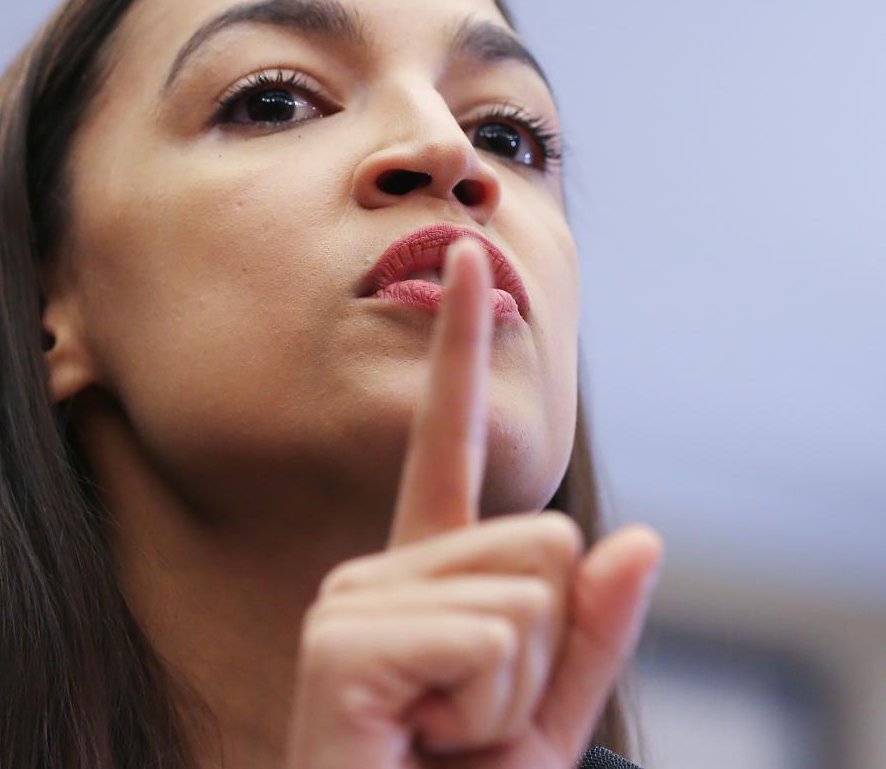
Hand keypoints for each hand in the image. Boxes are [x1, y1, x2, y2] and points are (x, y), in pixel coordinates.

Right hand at [283, 237, 663, 768]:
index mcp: (422, 577)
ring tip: (439, 733)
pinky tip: (416, 737)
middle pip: (548, 541)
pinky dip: (485, 710)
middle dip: (543, 650)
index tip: (474, 259)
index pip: (448, 445)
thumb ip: (593, 635)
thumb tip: (638, 535)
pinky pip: (489, 639)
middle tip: (464, 717)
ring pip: (528, 594)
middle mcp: (376, 570)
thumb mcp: (544, 723)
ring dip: (514, 691)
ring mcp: (351, 601)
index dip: (462, 351)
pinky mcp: (341, 643)